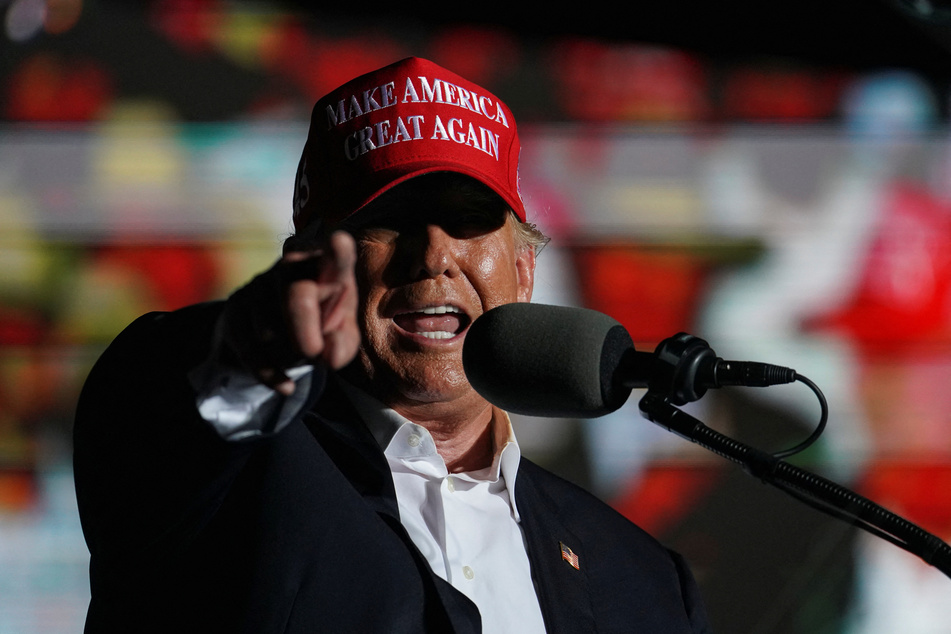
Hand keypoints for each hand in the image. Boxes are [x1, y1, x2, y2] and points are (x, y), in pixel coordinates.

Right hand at [220, 231, 359, 394]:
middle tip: (313, 353)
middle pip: (296, 293)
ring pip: (271, 328)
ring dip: (288, 353)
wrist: (272, 335)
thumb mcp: (339, 337)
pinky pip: (250, 347)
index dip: (338, 252)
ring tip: (297, 352)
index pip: (335, 257)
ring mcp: (259, 283)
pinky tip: (285, 384)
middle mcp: (291, 265)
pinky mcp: (234, 307)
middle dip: (305, 329)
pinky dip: (270, 372)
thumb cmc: (318, 326)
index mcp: (326, 266)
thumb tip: (328, 353)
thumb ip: (342, 345)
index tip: (340, 242)